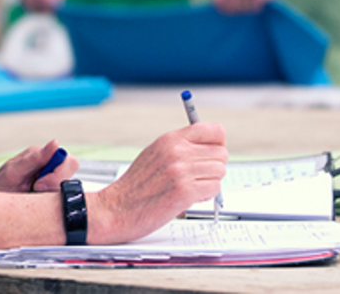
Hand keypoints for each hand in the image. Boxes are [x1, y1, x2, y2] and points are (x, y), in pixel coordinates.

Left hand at [0, 139, 79, 192]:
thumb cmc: (0, 185)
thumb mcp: (14, 171)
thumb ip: (35, 158)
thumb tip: (55, 142)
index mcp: (41, 154)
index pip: (68, 160)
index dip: (58, 174)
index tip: (39, 184)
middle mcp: (49, 164)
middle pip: (71, 173)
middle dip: (55, 184)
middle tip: (35, 189)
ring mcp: (51, 179)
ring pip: (67, 187)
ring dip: (51, 194)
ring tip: (32, 193)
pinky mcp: (50, 193)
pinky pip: (61, 198)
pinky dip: (50, 202)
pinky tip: (35, 198)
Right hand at [91, 123, 226, 243]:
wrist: (118, 208)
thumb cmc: (135, 185)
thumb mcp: (155, 153)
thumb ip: (180, 147)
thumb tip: (208, 148)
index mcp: (170, 139)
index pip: (214, 131)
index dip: (218, 143)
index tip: (213, 152)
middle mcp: (177, 151)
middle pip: (221, 153)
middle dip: (214, 166)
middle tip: (199, 175)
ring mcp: (181, 170)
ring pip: (220, 171)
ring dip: (210, 182)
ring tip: (191, 187)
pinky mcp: (185, 191)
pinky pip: (214, 188)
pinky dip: (206, 195)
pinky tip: (190, 197)